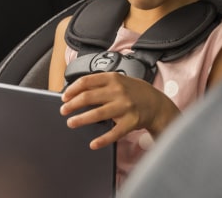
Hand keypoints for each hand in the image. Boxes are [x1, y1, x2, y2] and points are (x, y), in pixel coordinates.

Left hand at [60, 72, 178, 149]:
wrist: (157, 104)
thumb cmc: (135, 92)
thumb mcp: (119, 80)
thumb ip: (101, 83)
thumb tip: (77, 90)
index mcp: (113, 78)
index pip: (86, 81)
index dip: (72, 89)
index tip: (64, 96)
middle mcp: (118, 91)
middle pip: (88, 97)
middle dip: (72, 105)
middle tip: (63, 110)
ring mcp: (124, 107)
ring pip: (97, 114)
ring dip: (81, 119)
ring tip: (71, 122)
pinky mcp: (130, 122)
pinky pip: (114, 133)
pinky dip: (102, 140)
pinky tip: (93, 143)